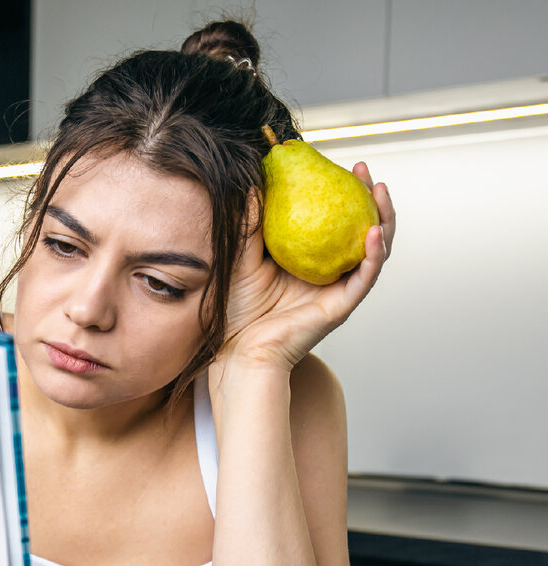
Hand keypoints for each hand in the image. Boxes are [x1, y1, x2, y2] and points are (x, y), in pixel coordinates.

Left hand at [219, 162, 395, 370]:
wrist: (238, 348)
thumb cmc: (236, 309)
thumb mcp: (242, 257)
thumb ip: (249, 225)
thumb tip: (251, 184)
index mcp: (309, 259)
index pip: (333, 220)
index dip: (340, 193)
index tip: (336, 163)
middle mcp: (329, 272)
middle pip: (360, 230)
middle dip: (369, 198)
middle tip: (363, 170)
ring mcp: (339, 288)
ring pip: (374, 250)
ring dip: (383, 219)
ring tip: (380, 191)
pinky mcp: (342, 306)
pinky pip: (365, 277)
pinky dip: (374, 254)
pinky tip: (375, 231)